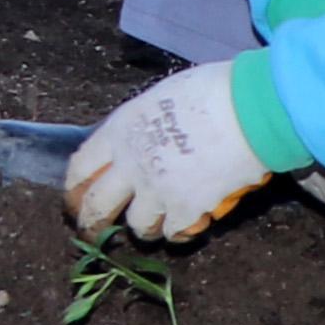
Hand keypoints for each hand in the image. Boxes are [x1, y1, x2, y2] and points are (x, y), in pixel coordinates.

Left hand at [64, 61, 274, 243]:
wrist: (249, 111)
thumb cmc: (212, 92)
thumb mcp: (160, 99)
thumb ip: (141, 126)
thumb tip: (140, 139)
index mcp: (120, 131)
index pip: (80, 167)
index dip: (75, 187)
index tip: (75, 197)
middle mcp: (130, 165)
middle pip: (96, 206)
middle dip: (92, 224)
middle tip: (95, 232)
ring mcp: (156, 191)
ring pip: (136, 225)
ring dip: (145, 226)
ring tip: (155, 222)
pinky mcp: (185, 211)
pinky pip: (173, 233)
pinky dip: (179, 231)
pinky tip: (188, 222)